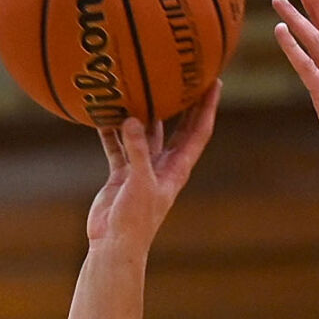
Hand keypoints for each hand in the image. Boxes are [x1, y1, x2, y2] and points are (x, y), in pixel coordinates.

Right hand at [86, 82, 220, 245]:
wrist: (114, 244)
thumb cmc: (135, 221)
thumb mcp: (140, 183)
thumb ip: (137, 150)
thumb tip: (132, 119)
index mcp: (177, 169)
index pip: (198, 132)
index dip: (207, 107)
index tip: (214, 82)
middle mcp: (163, 166)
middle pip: (178, 127)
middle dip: (184, 102)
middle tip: (186, 74)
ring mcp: (142, 169)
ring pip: (145, 132)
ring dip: (143, 111)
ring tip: (141, 84)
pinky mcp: (122, 174)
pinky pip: (118, 145)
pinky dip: (111, 130)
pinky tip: (103, 111)